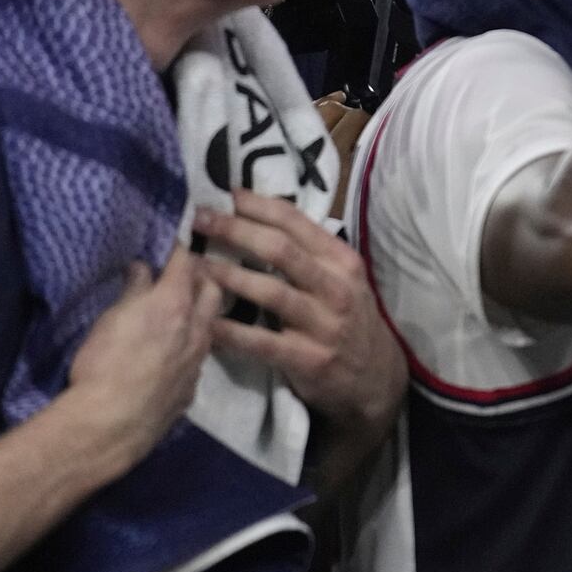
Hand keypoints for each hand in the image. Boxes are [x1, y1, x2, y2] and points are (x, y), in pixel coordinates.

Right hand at [61, 242, 222, 476]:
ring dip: (200, 313)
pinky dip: (190, 347)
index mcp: (175, 304)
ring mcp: (198, 361)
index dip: (179, 249)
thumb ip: (132, 291)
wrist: (108, 427)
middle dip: (201, 276)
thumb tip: (143, 268)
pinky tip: (173, 353)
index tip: (172, 242)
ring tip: (180, 312)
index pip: (186, 262)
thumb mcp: (110, 319)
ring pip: (210, 325)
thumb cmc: (103, 365)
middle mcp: (197, 329)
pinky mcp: (191, 390)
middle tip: (182, 275)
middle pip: (212, 289)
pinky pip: (198, 359)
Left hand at [192, 190, 405, 440]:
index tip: (225, 194)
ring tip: (196, 266)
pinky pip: (262, 342)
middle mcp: (337, 287)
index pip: (297, 222)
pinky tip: (205, 324)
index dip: (258, 205)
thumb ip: (309, 255)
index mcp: (342, 261)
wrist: (375, 377)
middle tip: (200, 221)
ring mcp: (325, 324)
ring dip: (228, 276)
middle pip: (280, 250)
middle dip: (235, 231)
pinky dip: (231, 332)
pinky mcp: (309, 359)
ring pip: (270, 292)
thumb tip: (257, 220)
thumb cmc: (348, 319)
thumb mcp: (342, 280)